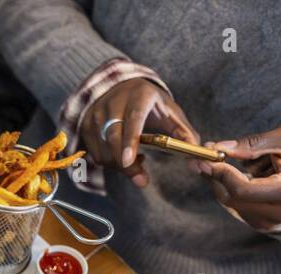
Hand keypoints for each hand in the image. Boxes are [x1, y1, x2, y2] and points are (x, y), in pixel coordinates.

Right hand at [80, 77, 198, 187]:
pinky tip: (123, 155)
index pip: (133, 118)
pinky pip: (96, 154)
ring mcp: (96, 114)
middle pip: (114, 138)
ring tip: (136, 159)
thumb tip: (194, 153)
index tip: (131, 160)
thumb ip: (184, 132)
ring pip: (104, 150)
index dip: (131, 140)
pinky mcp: (86, 126)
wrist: (121, 87)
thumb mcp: (169, 111)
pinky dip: (111, 163)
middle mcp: (114, 102)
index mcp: (139, 95)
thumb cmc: (150, 103)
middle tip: (142, 180)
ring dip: (120, 165)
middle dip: (126, 164)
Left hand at [192, 124, 280, 229]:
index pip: (242, 189)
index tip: (204, 157)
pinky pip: (237, 206)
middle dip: (216, 176)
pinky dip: (235, 189)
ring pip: (231, 203)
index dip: (220, 173)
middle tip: (206, 156)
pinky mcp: (263, 225)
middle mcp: (280, 213)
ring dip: (228, 181)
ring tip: (253, 164)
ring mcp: (271, 223)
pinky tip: (253, 176)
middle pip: (231, 198)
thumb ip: (253, 144)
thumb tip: (219, 148)